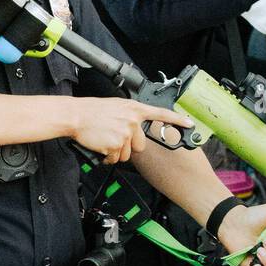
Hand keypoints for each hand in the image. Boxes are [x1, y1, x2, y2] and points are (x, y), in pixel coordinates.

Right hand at [70, 98, 194, 163]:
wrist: (75, 116)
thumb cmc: (91, 111)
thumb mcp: (115, 107)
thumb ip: (130, 115)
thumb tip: (135, 126)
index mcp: (134, 109)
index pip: (161, 114)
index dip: (177, 120)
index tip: (190, 124)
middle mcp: (133, 121)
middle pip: (140, 145)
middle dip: (127, 147)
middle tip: (113, 138)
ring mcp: (125, 134)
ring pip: (127, 154)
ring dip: (116, 153)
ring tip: (104, 141)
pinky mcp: (116, 145)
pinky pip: (115, 158)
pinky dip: (107, 157)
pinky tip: (100, 146)